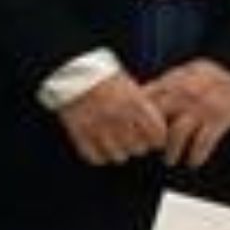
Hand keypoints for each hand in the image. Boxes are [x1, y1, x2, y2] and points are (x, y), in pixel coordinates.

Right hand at [56, 71, 171, 168]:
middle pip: (139, 149)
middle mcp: (119, 118)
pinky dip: (99, 156)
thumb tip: (155, 132)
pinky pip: (96, 158)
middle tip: (130, 138)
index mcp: (135, 104)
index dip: (155, 138)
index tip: (151, 136)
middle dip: (137, 145)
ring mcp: (99, 127)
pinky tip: (98, 146)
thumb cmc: (104, 78)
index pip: (157, 136)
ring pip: (119, 156)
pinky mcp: (80, 134)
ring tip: (113, 142)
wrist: (72, 72)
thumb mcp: (130, 87)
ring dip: (118, 151)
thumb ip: (144, 108)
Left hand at [137, 59, 229, 168]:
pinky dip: (197, 156)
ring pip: (176, 136)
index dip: (135, 116)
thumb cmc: (219, 69)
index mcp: (174, 81)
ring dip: (171, 152)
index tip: (131, 129)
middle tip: (146, 150)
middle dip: (149, 138)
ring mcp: (201, 108)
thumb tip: (148, 93)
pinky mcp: (219, 119)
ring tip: (169, 160)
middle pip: (156, 120)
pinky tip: (194, 162)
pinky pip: (203, 143)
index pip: (145, 100)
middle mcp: (183, 95)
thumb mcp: (189, 68)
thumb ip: (169, 81)